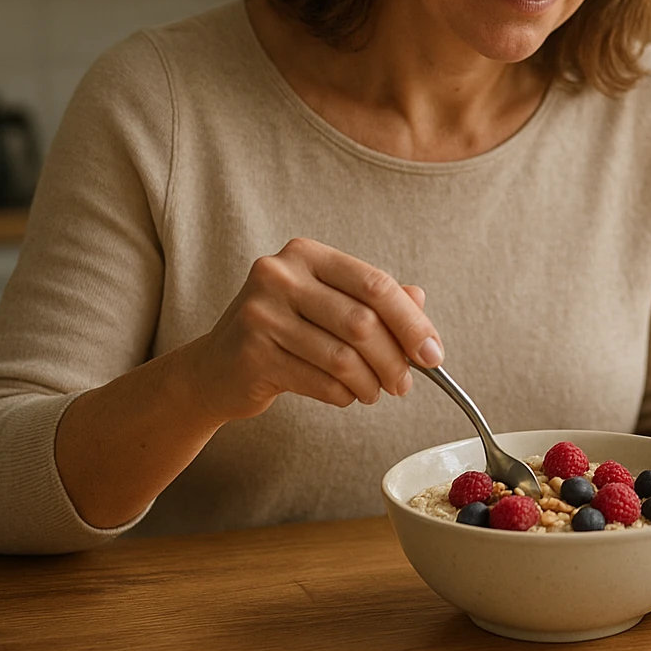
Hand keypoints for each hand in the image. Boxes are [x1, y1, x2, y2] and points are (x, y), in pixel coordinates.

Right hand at [185, 237, 443, 421]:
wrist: (216, 368)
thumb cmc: (285, 331)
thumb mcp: (328, 304)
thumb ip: (374, 299)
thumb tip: (421, 302)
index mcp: (306, 254)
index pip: (375, 284)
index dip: (412, 322)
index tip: (434, 354)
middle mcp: (279, 276)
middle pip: (363, 322)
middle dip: (394, 359)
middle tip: (405, 384)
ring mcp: (261, 314)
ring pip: (343, 357)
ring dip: (370, 383)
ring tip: (374, 392)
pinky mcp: (252, 355)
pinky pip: (320, 382)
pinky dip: (344, 395)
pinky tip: (345, 396)